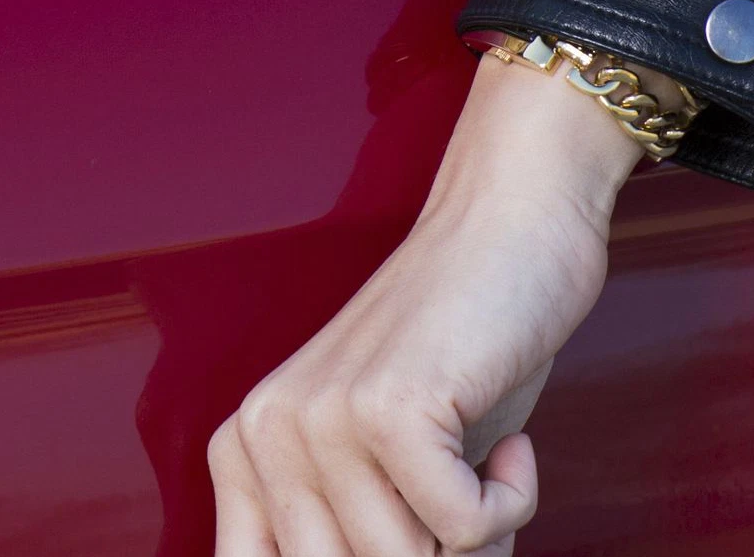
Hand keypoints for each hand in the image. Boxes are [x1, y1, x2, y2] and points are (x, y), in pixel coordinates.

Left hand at [209, 53, 641, 555]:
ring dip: (475, 530)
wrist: (510, 229)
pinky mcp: (388, 407)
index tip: (412, 538)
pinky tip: (505, 440)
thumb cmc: (461, 354)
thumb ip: (366, 535)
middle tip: (458, 499)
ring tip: (476, 456)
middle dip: (428, 554)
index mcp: (243, 452)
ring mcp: (319, 417)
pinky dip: (510, 501)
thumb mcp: (388, 467)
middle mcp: (262, 432)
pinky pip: (466, 529)